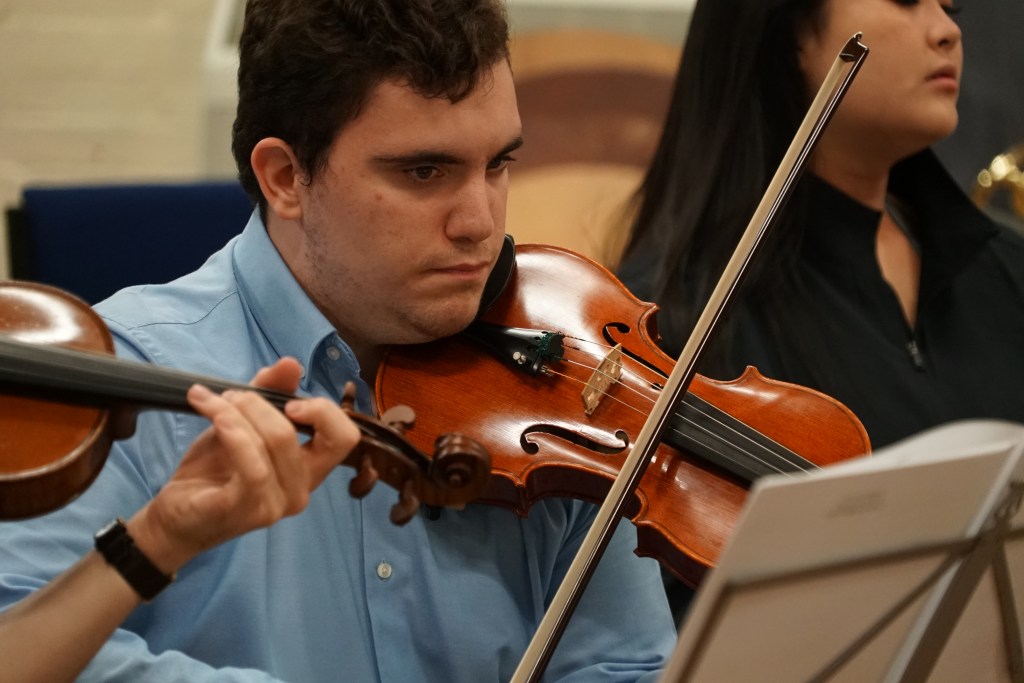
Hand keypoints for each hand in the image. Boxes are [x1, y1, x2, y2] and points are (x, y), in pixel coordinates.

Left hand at [127, 357, 359, 572]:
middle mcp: (300, 490)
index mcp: (308, 470)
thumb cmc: (214, 470)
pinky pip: (253, 465)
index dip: (326, 412)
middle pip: (312, 433)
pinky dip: (233, 430)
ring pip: (278, 440)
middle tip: (234, 396)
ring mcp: (276, 504)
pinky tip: (213, 415)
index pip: (346, 438)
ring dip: (241, 410)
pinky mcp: (246, 511)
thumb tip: (291, 363)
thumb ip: (268, 394)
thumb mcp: (242, 424)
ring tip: (212, 401)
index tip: (290, 402)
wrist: (174, 516)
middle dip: (270, 403)